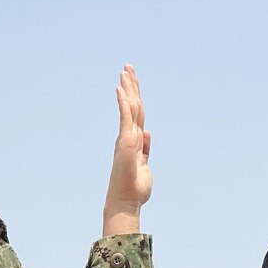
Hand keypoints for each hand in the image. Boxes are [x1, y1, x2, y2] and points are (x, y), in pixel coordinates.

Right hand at [103, 65, 152, 235]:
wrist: (127, 200)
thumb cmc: (135, 188)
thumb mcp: (145, 164)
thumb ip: (146, 149)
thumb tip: (147, 132)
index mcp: (134, 141)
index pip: (137, 114)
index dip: (135, 97)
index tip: (131, 81)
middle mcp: (129, 136)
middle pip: (133, 106)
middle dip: (130, 86)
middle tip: (127, 67)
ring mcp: (127, 138)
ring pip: (130, 108)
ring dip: (128, 88)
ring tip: (125, 71)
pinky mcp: (126, 142)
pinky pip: (125, 118)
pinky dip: (123, 103)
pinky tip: (120, 89)